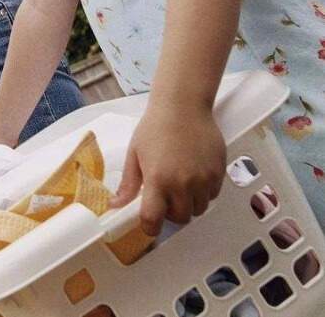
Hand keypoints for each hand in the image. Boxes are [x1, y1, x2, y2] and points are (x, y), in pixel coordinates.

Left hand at [110, 102, 225, 236]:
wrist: (183, 106)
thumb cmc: (155, 127)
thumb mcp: (135, 153)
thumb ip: (128, 183)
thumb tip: (115, 206)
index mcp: (157, 180)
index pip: (153, 220)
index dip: (150, 227)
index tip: (149, 223)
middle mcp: (182, 184)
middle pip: (180, 218)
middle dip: (171, 212)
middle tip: (165, 195)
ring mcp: (203, 180)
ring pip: (198, 209)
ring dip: (189, 203)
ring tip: (180, 182)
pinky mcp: (218, 174)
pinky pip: (212, 195)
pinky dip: (204, 192)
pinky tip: (194, 173)